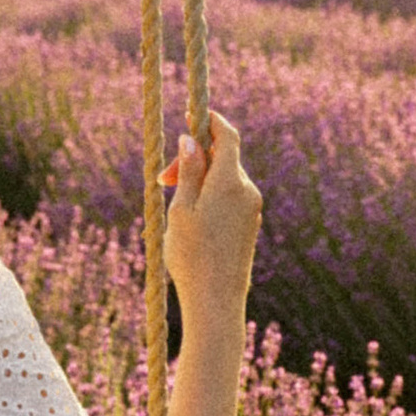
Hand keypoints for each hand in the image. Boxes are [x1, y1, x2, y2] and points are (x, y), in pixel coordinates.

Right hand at [162, 111, 258, 313]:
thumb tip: (191, 138)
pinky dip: (210, 195)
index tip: (189, 114)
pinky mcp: (249, 225)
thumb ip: (190, 170)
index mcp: (230, 181)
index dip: (209, 120)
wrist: (217, 301)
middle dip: (193, 159)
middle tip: (164, 180)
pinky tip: (189, 218)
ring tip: (173, 203)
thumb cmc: (192, 256)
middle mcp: (247, 191)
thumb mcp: (181, 208)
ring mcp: (251, 209)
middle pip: (222, 157)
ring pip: (225, 178)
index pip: (226, 135)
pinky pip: (230, 197)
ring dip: (199, 180)